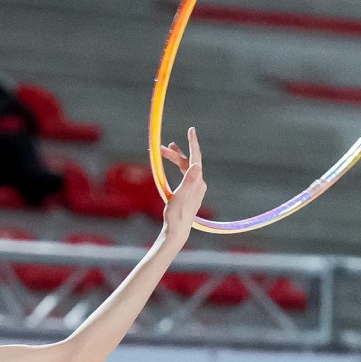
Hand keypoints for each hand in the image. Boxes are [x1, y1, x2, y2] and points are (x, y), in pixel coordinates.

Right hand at [158, 127, 206, 241]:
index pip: (196, 157)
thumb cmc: (176, 215)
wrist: (177, 231)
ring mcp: (194, 189)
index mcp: (197, 182)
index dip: (192, 143)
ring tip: (166, 151)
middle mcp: (198, 184)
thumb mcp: (180, 196)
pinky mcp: (189, 194)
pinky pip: (184, 176)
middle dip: (176, 154)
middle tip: (162, 147)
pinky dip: (177, 168)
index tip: (191, 130)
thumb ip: (188, 180)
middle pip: (188, 162)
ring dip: (176, 159)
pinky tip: (173, 169)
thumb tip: (197, 165)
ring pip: (186, 168)